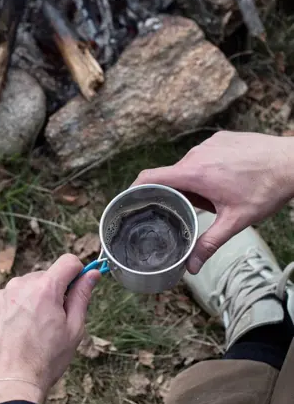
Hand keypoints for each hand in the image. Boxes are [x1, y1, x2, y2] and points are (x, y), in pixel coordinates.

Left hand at [0, 255, 99, 403]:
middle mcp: (19, 285)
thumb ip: (82, 296)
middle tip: (50, 323)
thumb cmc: (45, 361)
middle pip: (43, 278)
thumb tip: (92, 274)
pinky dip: (8, 314)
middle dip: (50, 293)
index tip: (76, 288)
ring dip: (28, 303)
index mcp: (45, 288)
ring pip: (21, 290)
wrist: (8, 386)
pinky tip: (11, 336)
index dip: (76, 273)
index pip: (68, 262)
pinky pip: (2, 303)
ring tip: (27, 333)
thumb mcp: (73, 330)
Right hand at [134, 131, 293, 273]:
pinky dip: (206, 169)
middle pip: (171, 175)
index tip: (126, 201)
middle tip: (182, 211)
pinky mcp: (221, 138)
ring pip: (188, 166)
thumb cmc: (266, 189)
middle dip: (173, 194)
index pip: (150, 177)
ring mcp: (209, 143)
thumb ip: (210, 243)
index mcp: (195, 174)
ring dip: (192, 182)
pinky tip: (225, 180)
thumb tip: (191, 266)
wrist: (291, 161)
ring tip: (212, 198)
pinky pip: (203, 155)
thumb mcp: (236, 221)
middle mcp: (197, 154)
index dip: (133, 188)